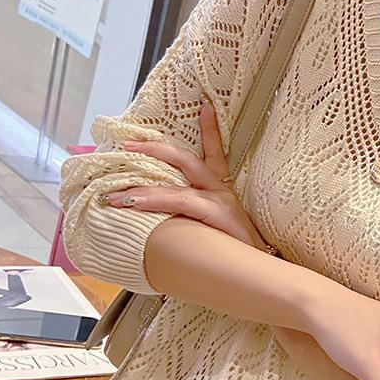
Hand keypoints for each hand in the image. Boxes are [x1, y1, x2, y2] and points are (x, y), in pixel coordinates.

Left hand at [100, 98, 273, 250]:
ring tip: (115, 192)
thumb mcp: (216, 229)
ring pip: (176, 184)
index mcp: (222, 191)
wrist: (263, 270)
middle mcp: (221, 191)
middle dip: (154, 149)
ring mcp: (220, 202)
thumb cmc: (238, 253)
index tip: (204, 108)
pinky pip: (180, 202)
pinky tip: (134, 202)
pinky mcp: (217, 215)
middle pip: (187, 159)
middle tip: (127, 144)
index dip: (210, 130)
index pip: (215, 153)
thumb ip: (194, 219)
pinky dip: (154, 200)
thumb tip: (164, 219)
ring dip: (141, 186)